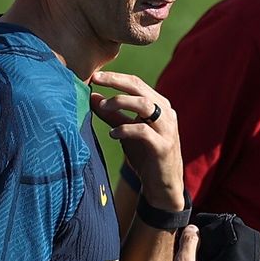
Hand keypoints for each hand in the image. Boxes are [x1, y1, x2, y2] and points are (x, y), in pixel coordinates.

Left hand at [90, 70, 183, 210]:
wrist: (162, 185)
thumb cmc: (145, 155)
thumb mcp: (126, 131)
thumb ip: (112, 114)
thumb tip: (92, 96)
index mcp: (158, 105)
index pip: (136, 83)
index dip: (116, 77)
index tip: (95, 75)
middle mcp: (165, 113)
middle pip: (140, 88)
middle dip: (116, 82)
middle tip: (96, 79)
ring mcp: (167, 129)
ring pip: (145, 105)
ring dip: (121, 101)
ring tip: (103, 106)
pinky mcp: (163, 146)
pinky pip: (144, 131)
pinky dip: (126, 129)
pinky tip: (112, 134)